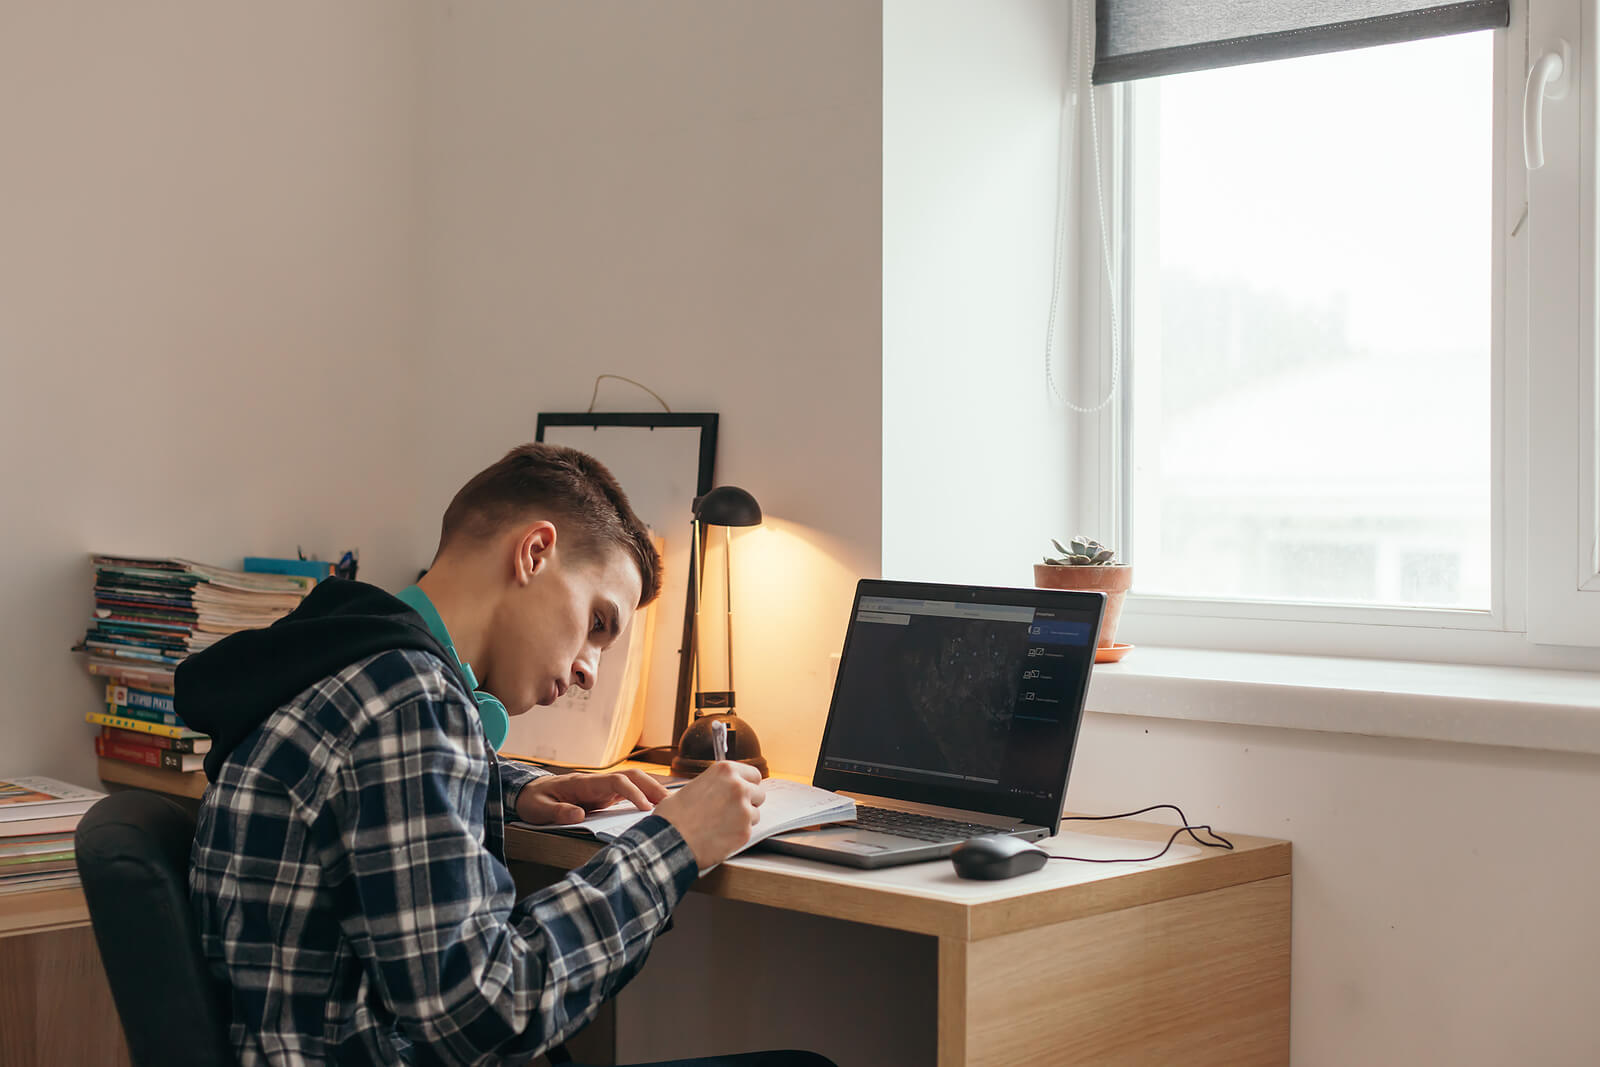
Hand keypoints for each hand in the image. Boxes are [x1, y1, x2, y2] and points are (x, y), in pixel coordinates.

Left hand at [515, 770, 669, 825]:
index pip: (617, 782)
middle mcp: (597, 782)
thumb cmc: (534, 800)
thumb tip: (579, 815)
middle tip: (672, 805)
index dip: (634, 793)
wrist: (529, 793)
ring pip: (634, 782)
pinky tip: (656, 808)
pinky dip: (645, 797)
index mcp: (584, 783)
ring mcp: (602, 788)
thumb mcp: (538, 808)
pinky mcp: (605, 796)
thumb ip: (558, 811)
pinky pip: (629, 793)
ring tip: (671, 806)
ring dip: (653, 790)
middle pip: (632, 776)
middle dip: (653, 787)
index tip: (646, 809)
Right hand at [652, 761, 764, 868]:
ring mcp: (744, 810)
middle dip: (748, 802)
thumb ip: (714, 785)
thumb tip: (721, 790)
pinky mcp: (745, 832)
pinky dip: (737, 835)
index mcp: (725, 771)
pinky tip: (720, 836)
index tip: (743, 791)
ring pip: (755, 814)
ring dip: (743, 820)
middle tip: (731, 811)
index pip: (754, 774)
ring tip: (721, 825)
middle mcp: (738, 787)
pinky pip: (748, 831)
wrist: (670, 841)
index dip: (747, 784)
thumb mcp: (693, 787)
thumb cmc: (674, 816)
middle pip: (759, 794)